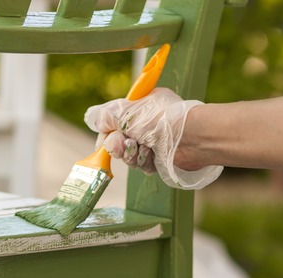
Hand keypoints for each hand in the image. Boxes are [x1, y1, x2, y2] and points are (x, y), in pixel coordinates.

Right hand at [84, 88, 221, 189]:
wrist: (191, 138)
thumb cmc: (160, 119)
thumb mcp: (127, 112)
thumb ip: (106, 116)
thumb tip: (92, 118)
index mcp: (140, 108)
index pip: (114, 121)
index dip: (107, 132)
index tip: (105, 139)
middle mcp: (146, 125)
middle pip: (119, 141)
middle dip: (119, 146)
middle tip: (125, 144)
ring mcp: (153, 143)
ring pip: (129, 156)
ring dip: (132, 154)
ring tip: (143, 148)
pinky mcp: (160, 160)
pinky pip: (142, 165)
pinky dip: (144, 162)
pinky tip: (152, 156)